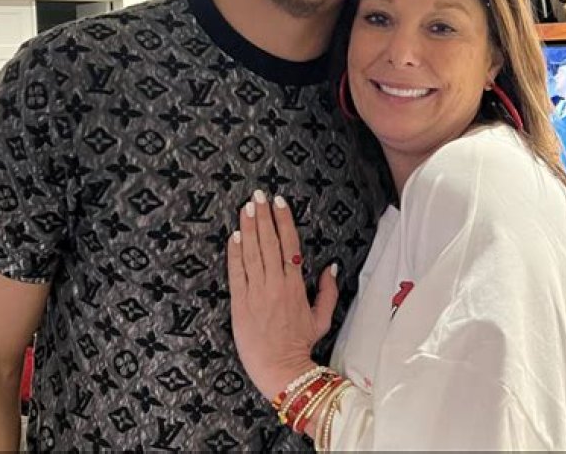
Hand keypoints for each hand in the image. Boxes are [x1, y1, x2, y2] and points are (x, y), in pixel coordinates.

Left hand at [228, 190, 338, 400]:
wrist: (280, 370)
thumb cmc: (301, 345)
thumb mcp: (322, 319)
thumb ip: (328, 291)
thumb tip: (331, 266)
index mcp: (295, 285)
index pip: (289, 245)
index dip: (284, 221)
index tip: (279, 202)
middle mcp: (275, 283)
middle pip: (269, 242)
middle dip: (263, 216)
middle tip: (258, 195)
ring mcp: (256, 292)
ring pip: (252, 252)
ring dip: (248, 227)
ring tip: (245, 207)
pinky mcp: (239, 302)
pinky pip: (236, 272)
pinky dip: (235, 252)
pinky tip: (234, 235)